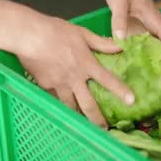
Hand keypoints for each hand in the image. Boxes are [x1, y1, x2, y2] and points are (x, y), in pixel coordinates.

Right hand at [18, 17, 134, 127]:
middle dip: (97, 119)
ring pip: (70, 106)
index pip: (108, 80)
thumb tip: (120, 45)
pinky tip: (61, 107)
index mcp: (86, 64)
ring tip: (82, 124)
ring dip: (77, 116)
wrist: (29, 36)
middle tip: (104, 129)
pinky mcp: (45, 86)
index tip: (131, 101)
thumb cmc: (55, 31)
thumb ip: (101, 42)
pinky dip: (60, 103)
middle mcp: (74, 78)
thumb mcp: (82, 33)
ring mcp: (59, 84)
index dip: (120, 91)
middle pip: (88, 104)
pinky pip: (55, 98)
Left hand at [103, 0, 160, 69]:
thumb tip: (119, 40)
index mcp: (154, 17)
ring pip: (158, 44)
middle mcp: (153, 22)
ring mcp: (146, 24)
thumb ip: (119, 20)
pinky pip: (147, 42)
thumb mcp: (119, 2)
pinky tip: (142, 64)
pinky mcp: (139, 25)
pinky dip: (148, 53)